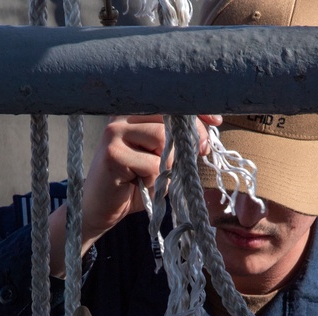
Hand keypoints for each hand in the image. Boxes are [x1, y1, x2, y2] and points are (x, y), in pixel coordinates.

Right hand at [49, 114, 220, 277]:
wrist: (100, 212)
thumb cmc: (132, 186)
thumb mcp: (160, 163)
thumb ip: (177, 147)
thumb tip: (205, 138)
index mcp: (132, 115)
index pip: (169, 102)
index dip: (195, 110)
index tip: (217, 120)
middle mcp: (121, 118)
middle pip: (170, 120)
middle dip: (189, 141)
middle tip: (198, 155)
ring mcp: (114, 133)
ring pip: (163, 140)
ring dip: (166, 166)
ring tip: (149, 177)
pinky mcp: (112, 154)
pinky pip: (152, 165)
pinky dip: (152, 181)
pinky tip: (136, 184)